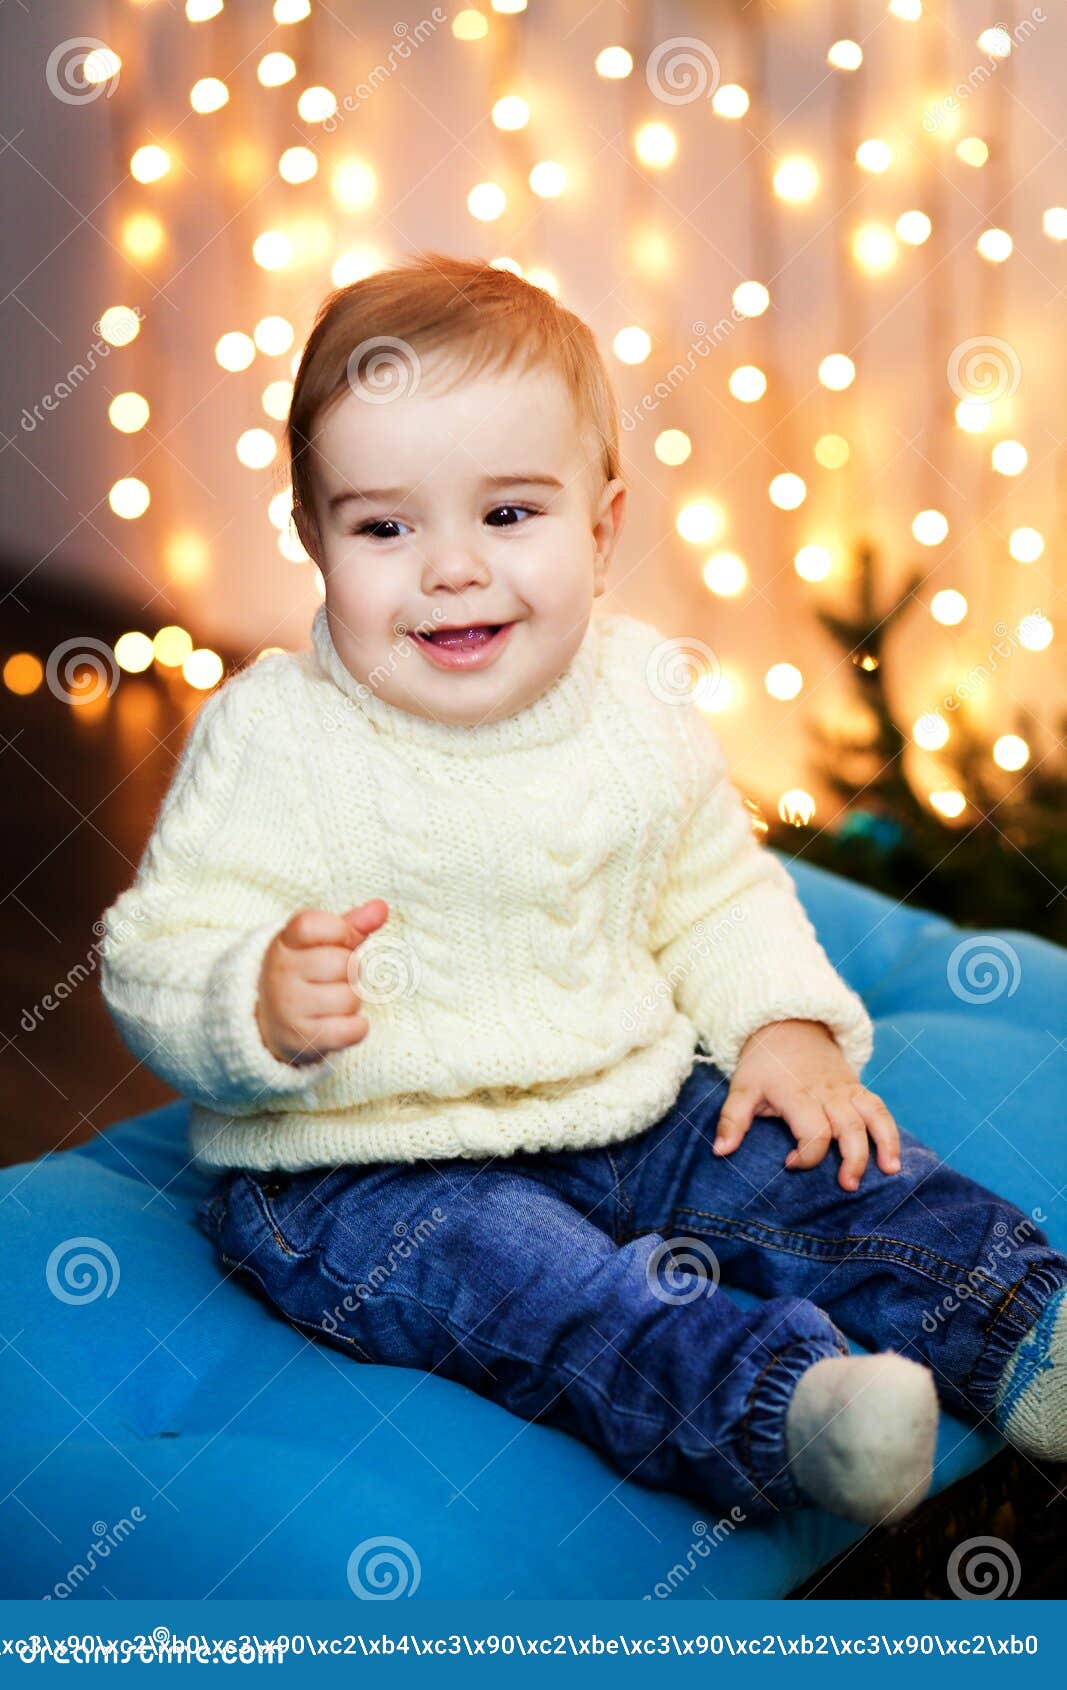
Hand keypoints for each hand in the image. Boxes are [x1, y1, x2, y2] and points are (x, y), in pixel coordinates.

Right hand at [255, 899, 388, 1065]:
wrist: (274, 1024)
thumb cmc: (307, 975)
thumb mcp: (321, 945)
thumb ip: (351, 925)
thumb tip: (381, 907)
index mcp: (285, 943)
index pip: (311, 925)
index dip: (338, 931)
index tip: (339, 941)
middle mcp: (281, 973)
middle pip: (341, 963)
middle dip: (349, 971)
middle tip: (332, 978)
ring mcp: (289, 1007)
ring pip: (349, 997)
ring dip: (351, 1001)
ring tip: (331, 1001)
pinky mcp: (303, 1038)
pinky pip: (352, 1029)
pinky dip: (355, 1027)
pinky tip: (340, 1022)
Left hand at [713, 1019, 900, 1190]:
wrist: (788, 1024)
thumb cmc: (763, 1063)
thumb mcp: (742, 1088)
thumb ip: (733, 1120)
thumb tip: (721, 1152)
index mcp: (796, 1093)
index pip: (813, 1130)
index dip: (806, 1155)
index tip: (789, 1163)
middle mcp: (826, 1092)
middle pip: (849, 1126)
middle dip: (853, 1157)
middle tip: (847, 1185)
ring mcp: (845, 1089)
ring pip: (873, 1114)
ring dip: (884, 1142)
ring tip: (889, 1171)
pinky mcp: (857, 1087)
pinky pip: (879, 1107)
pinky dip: (890, 1131)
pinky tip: (894, 1157)